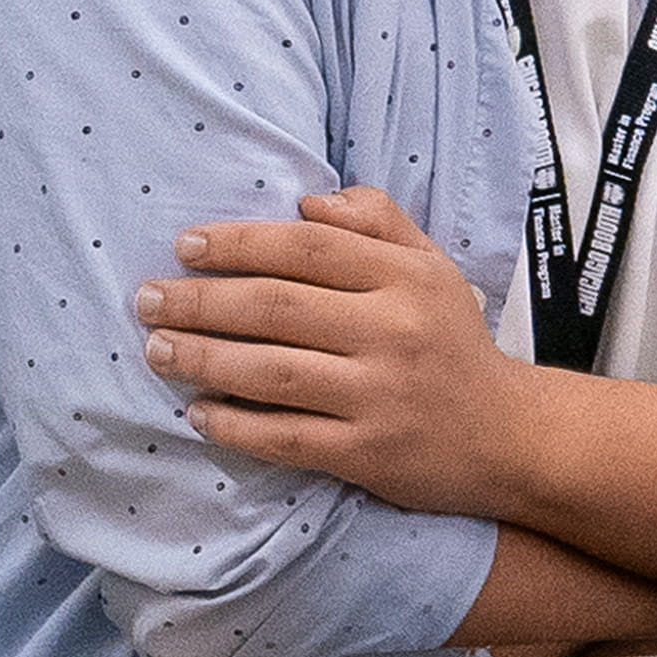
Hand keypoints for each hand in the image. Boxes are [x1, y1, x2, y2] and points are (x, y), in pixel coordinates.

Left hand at [139, 186, 552, 519]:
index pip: (309, 247)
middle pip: (277, 306)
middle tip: (147, 299)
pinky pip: (284, 435)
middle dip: (200, 300)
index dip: (240, 242)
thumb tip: (307, 203)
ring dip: (202, 358)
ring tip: (156, 349)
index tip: (186, 245)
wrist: (509, 438)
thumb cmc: (454, 344)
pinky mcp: (369, 452)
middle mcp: (395, 332)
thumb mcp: (433, 268)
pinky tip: (198, 410)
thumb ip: (378, 222)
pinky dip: (234, 423)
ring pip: (271, 371)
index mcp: (408, 278)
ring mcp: (380, 395)